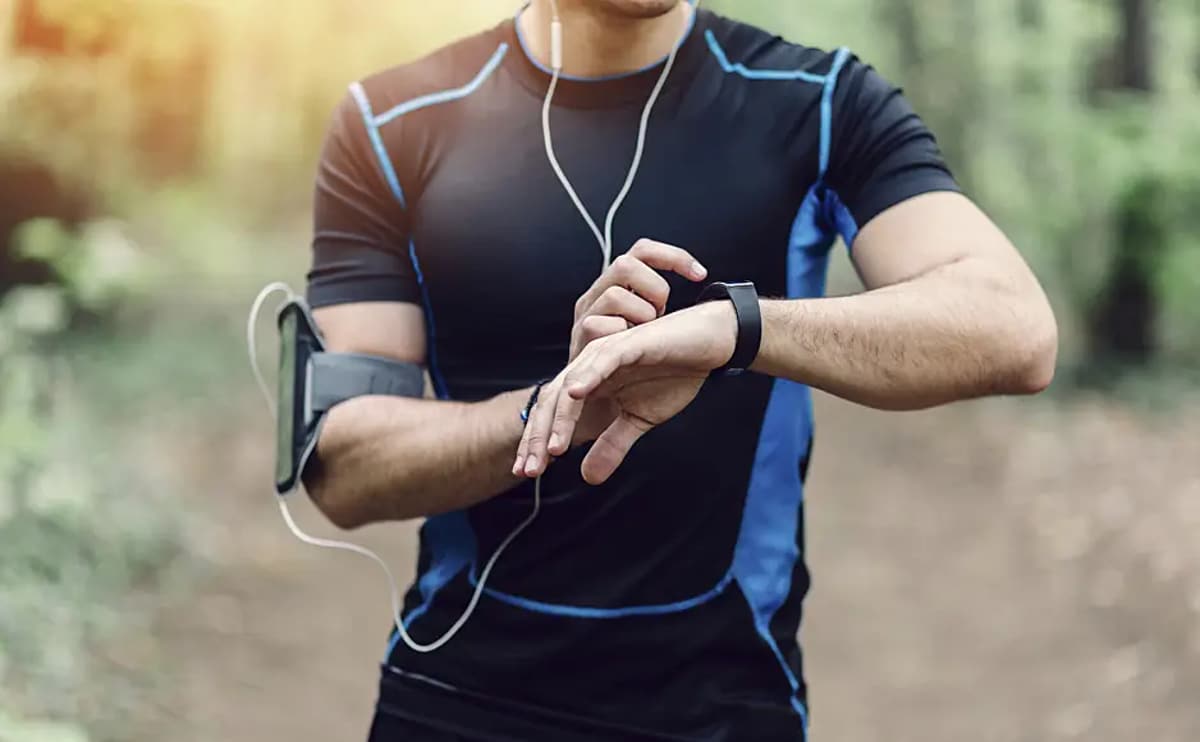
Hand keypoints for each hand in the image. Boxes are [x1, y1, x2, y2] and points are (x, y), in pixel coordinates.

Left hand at [514, 301, 738, 484]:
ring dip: (560, 418)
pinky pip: (604, 360)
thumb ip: (613, 445)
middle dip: (537, 437)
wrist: (708, 344)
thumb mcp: (639, 420)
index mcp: (589, 384)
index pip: (553, 415)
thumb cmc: (673, 375)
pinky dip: (588, 376)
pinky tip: (575, 395)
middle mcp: (589, 367)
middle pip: (552, 402)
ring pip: (572, 386)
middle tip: (529, 470)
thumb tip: (588, 478)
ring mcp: (607, 353)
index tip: (527, 473)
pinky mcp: (629, 343)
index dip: (537, 443)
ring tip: (552, 448)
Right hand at [570, 239, 707, 360]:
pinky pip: (599, 326)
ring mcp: (586, 315)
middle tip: (660, 314)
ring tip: (642, 337)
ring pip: (615, 295)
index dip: (673, 257)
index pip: (642, 252)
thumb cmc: (628, 368)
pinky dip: (620, 337)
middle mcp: (597, 295)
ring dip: (637, 317)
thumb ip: (655, 306)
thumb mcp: (645, 329)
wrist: (599, 403)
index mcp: (614, 287)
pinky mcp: (580, 338)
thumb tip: (699, 294)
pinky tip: (629, 350)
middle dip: (653, 289)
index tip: (700, 275)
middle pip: (626, 264)